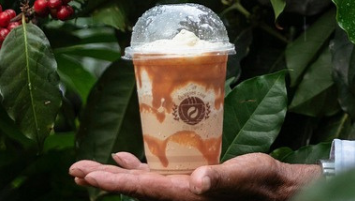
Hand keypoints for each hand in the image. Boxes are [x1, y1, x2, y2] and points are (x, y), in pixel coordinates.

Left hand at [70, 152, 320, 200]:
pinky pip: (158, 177)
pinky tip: (127, 158)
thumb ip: (222, 178)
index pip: (143, 189)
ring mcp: (184, 191)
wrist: (280, 192)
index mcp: (188, 196)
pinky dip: (140, 168)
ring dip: (116, 174)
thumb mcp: (246, 174)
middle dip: (103, 179)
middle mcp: (180, 196)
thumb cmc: (265, 183)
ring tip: (89, 169)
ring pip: (142, 183)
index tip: (86, 175)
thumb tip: (198, 182)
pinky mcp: (192, 184)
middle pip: (134, 188)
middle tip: (74, 171)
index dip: (113, 182)